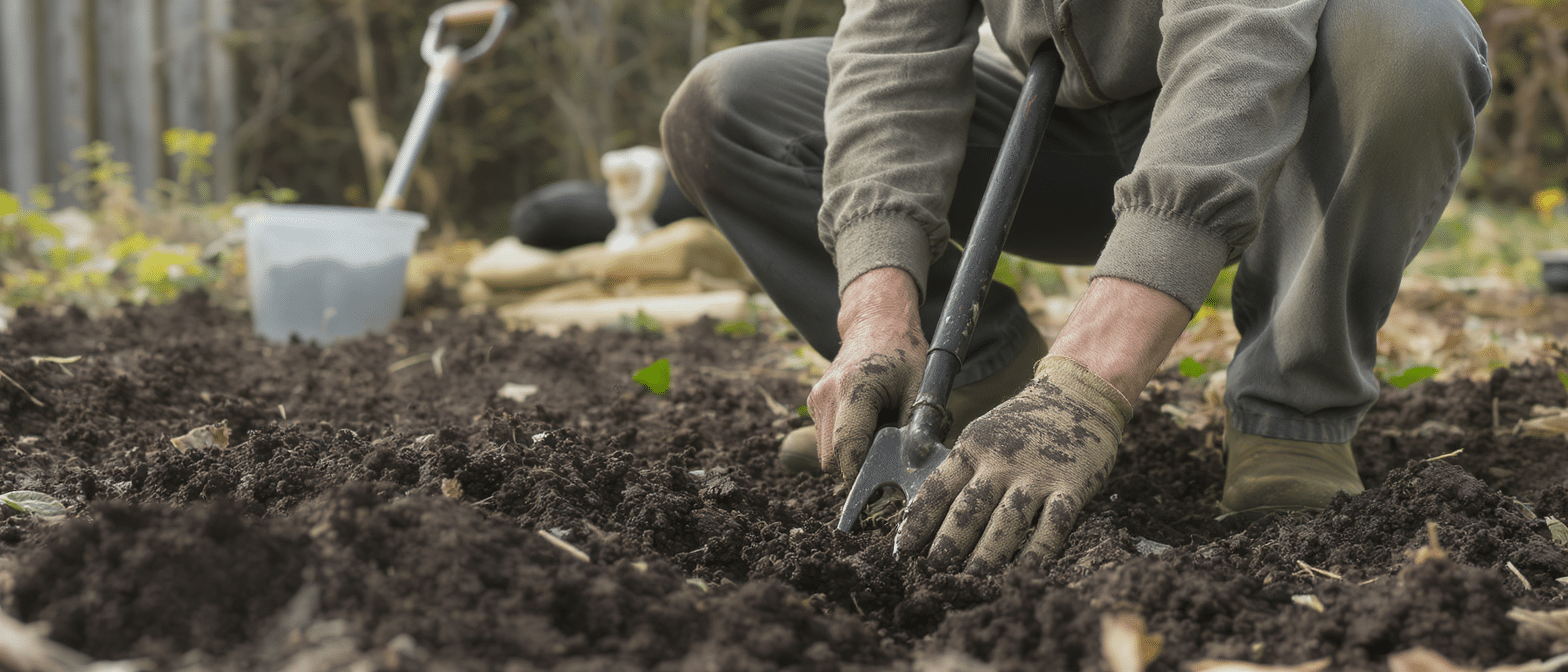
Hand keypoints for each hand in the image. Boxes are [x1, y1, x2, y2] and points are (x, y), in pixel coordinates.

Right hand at [808, 268, 925, 479]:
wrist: (877, 322)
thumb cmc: (903, 353)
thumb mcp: (920, 387)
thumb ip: (916, 428)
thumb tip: (915, 466)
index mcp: (853, 388)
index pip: (847, 449)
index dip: (862, 476)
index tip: (883, 488)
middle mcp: (827, 395)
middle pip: (832, 460)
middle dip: (857, 468)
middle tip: (887, 460)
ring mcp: (816, 399)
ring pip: (826, 454)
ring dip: (850, 457)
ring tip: (878, 436)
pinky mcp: (815, 403)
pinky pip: (826, 440)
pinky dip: (844, 444)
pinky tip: (867, 425)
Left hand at [895, 355, 1132, 573]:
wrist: (1078, 397)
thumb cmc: (1021, 424)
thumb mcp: (982, 434)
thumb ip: (960, 468)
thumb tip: (925, 511)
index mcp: (974, 448)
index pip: (938, 489)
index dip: (918, 521)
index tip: (903, 549)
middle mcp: (1001, 463)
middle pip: (969, 510)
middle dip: (948, 544)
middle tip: (934, 571)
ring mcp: (1037, 476)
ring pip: (1007, 522)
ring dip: (988, 554)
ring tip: (972, 578)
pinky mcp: (1071, 486)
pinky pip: (1054, 524)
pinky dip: (1040, 550)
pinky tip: (1027, 569)